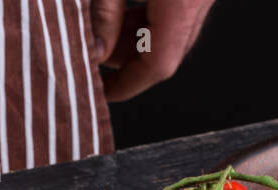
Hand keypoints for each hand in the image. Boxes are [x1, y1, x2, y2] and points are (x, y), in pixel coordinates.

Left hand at [91, 0, 215, 101]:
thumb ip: (104, 11)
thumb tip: (95, 51)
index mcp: (184, 1)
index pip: (159, 64)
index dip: (127, 84)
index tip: (102, 93)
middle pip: (168, 50)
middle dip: (128, 62)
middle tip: (93, 61)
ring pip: (173, 31)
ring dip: (139, 39)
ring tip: (102, 37)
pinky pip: (178, 12)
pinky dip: (151, 19)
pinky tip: (123, 14)